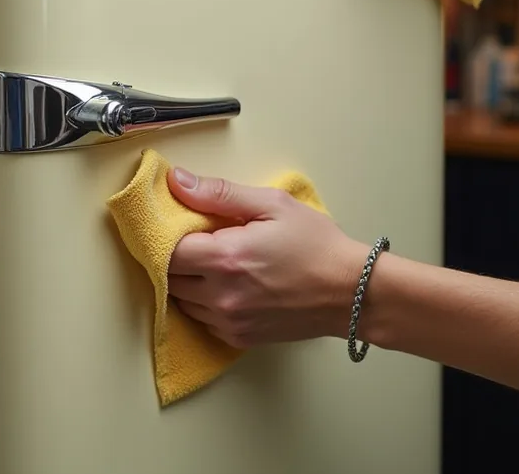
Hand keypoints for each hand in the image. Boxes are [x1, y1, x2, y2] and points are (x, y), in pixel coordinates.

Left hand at [166, 165, 369, 348]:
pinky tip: (228, 287)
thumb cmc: (317, 244)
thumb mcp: (272, 205)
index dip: (168, 236)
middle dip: (178, 258)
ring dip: (189, 282)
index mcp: (225, 258)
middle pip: (169, 278)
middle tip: (202, 242)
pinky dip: (205, 304)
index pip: (166, 250)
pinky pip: (203, 320)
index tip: (183, 226)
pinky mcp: (239, 338)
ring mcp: (229, 321)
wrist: (352, 292)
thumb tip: (176, 181)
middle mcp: (221, 295)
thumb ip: (219, 193)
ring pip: (182, 301)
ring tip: (216, 264)